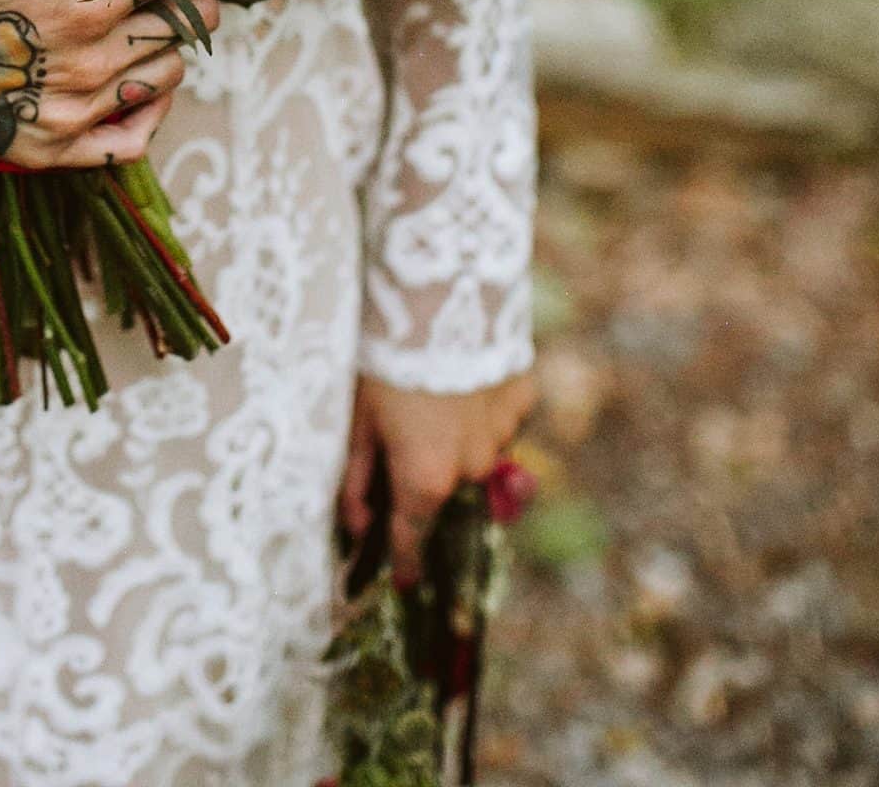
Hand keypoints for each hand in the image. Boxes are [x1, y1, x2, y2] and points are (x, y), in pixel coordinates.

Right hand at [0, 0, 218, 172]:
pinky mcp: (50, 149)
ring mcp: (72, 113)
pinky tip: (139, 85)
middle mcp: (88, 62)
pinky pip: (132, 140)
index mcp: (79, 0)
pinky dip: (150, 110)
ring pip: (165, 74)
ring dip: (168, 45)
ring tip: (147, 25)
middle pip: (181, 24)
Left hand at [337, 369, 534, 585]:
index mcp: (425, 479)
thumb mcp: (357, 417)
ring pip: (477, 451)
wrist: (441, 293)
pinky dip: (482, 404)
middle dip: (427, 471)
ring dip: (457, 435)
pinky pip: (500, 415)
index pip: (413, 537)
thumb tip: (357, 527)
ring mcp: (503, 436)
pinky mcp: (522, 400)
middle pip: (445, 487)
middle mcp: (471, 470)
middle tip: (408, 430)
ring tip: (432, 390)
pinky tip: (463, 372)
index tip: (403, 583)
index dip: (405, 563)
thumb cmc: (383, 358)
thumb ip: (356, 478)